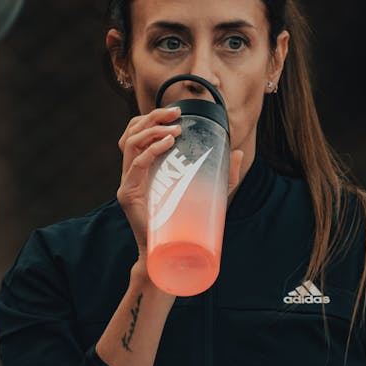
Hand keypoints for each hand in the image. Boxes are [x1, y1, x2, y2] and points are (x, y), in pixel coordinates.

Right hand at [116, 109, 242, 253]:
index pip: (138, 133)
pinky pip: (136, 164)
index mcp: (146, 167)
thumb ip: (223, 174)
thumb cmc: (187, 224)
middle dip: (152, 117)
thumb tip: (237, 152)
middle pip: (132, 132)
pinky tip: (167, 143)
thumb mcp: (209, 194)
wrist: (170, 253)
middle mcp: (133, 172)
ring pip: (129, 143)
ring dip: (151, 130)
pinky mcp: (128, 194)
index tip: (177, 112)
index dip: (153, 118)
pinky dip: (151, 150)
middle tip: (175, 113)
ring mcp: (128, 182)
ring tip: (174, 129)